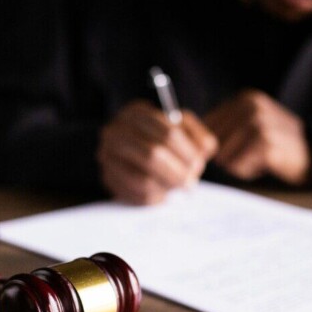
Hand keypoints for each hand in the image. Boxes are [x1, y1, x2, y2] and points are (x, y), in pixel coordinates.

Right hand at [97, 100, 216, 204]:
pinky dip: (156, 198)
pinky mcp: (108, 178)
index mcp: (136, 113)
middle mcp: (115, 132)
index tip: (198, 164)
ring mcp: (107, 156)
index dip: (187, 153)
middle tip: (191, 183)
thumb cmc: (163, 138)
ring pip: (143, 180)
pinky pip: (135, 196)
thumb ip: (198, 136)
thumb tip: (203, 150)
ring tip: (178, 188)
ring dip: (167, 187)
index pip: (168, 133)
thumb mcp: (182, 128)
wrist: (131, 149)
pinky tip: (164, 194)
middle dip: (178, 173)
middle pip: (153, 155)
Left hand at [203, 90, 310, 184]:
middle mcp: (251, 106)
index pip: (207, 125)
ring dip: (237, 165)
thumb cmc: (276, 143)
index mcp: (245, 99)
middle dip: (227, 156)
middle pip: (213, 142)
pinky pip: (238, 166)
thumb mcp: (251, 124)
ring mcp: (259, 123)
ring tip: (258, 158)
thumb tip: (191, 141)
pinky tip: (264, 165)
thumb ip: (225, 126)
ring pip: (224, 156)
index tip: (232, 150)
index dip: (213, 144)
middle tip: (250, 154)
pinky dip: (247, 171)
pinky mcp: (265, 144)